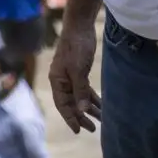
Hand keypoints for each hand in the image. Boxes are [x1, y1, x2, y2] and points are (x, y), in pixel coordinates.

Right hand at [48, 16, 100, 133]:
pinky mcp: (79, 71)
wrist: (80, 26)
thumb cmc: (76, 47)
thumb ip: (80, 91)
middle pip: (71, 103)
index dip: (70, 118)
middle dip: (81, 116)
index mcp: (57, 81)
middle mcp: (62, 80)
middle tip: (92, 129)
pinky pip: (85, 89)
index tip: (78, 131)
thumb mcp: (78, 71)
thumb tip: (83, 110)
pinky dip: (92, 97)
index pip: (62, 104)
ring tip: (101, 120)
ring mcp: (71, 76)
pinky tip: (101, 105)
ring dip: (89, 108)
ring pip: (79, 97)